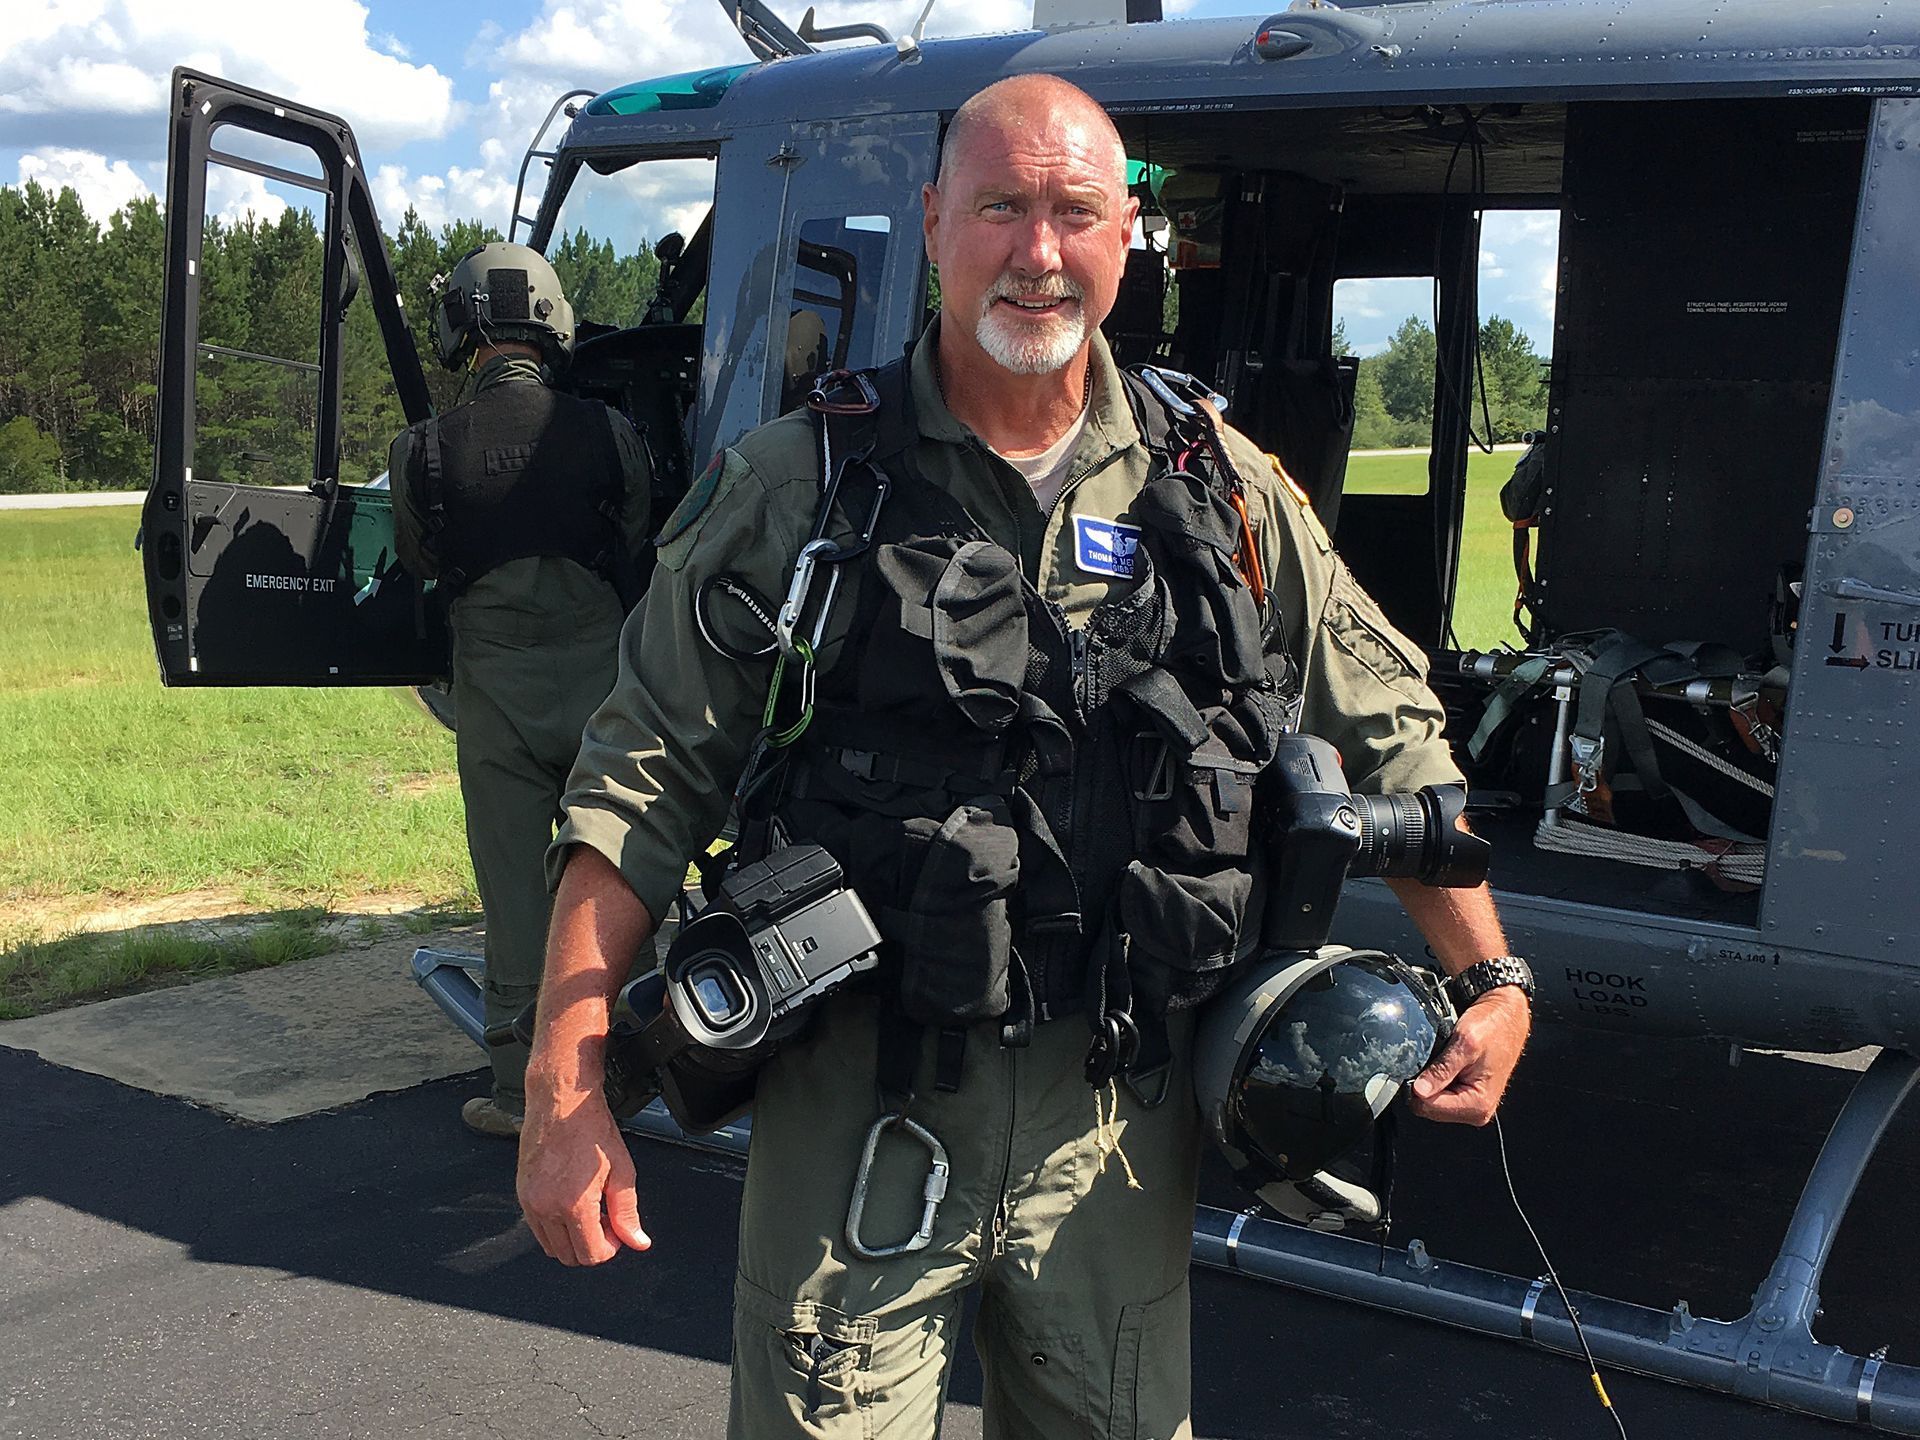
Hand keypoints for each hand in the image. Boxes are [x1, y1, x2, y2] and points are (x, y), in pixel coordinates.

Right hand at [516, 1082, 651, 1265]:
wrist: (562, 1102)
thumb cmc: (592, 1130)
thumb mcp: (622, 1171)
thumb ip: (628, 1213)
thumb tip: (637, 1242)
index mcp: (573, 1205)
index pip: (590, 1255)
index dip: (610, 1248)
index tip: (617, 1230)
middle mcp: (546, 1208)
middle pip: (569, 1256)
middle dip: (591, 1245)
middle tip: (606, 1219)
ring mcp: (529, 1202)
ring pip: (551, 1246)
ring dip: (572, 1238)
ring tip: (590, 1209)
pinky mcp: (521, 1193)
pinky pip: (537, 1228)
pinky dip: (555, 1226)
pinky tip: (572, 1202)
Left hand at [1409, 986, 1529, 1125]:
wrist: (1507, 1017)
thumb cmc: (1494, 1027)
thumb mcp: (1464, 1043)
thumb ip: (1441, 1070)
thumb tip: (1419, 1090)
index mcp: (1478, 1104)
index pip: (1427, 1108)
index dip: (1416, 1086)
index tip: (1422, 1065)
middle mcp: (1477, 1111)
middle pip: (1427, 1108)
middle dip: (1424, 1084)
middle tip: (1437, 1059)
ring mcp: (1473, 1105)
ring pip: (1431, 1101)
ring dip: (1430, 1080)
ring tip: (1445, 1060)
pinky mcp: (1468, 1096)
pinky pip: (1439, 1094)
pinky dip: (1436, 1078)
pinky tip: (1447, 1064)